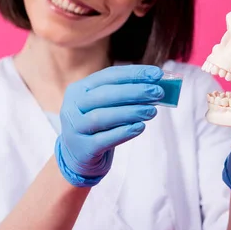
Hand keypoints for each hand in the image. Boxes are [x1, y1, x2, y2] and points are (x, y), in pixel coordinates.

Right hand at [55, 65, 164, 186]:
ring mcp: (75, 128)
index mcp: (79, 89)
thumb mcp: (106, 105)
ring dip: (131, 112)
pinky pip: (104, 139)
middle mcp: (72, 106)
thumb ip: (126, 95)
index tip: (157, 74)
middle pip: (105, 94)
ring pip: (103, 116)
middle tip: (158, 92)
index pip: (109, 75)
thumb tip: (156, 86)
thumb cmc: (99, 125)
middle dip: (135, 91)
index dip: (134, 73)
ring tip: (152, 111)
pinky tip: (140, 127)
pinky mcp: (83, 148)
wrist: (78, 155)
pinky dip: (123, 132)